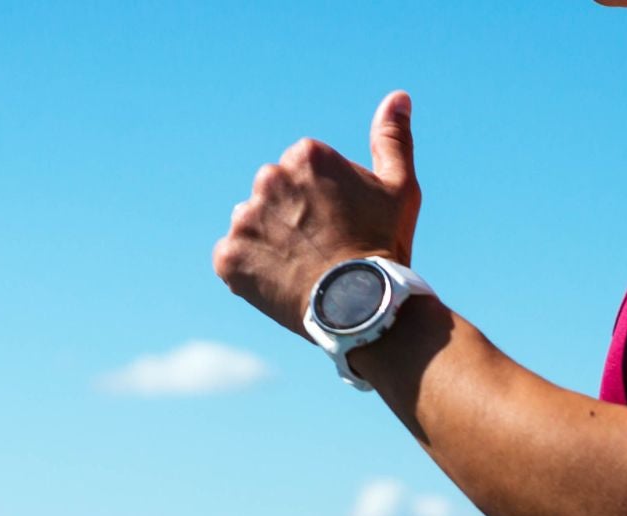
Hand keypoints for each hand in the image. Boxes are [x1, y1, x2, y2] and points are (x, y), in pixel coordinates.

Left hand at [213, 90, 423, 335]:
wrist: (364, 306)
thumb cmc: (385, 246)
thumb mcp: (398, 187)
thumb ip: (392, 138)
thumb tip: (398, 97)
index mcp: (306, 155)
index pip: (303, 174)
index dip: (323, 203)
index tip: (340, 226)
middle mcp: (269, 178)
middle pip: (274, 197)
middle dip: (291, 219)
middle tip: (322, 251)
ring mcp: (245, 218)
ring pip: (252, 226)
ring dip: (269, 243)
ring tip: (302, 270)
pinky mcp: (228, 256)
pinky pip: (232, 259)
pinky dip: (250, 272)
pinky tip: (280, 284)